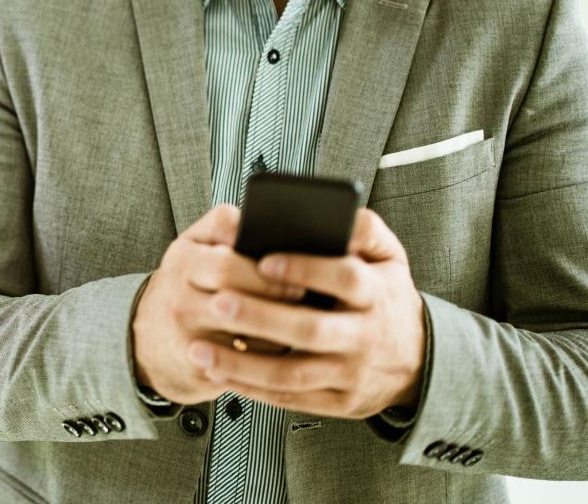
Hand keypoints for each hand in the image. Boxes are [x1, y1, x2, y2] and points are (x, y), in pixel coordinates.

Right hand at [131, 205, 304, 404]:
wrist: (147, 340)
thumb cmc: (184, 284)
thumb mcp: (193, 247)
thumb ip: (223, 226)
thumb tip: (264, 220)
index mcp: (182, 260)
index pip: (224, 258)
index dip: (260, 264)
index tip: (289, 266)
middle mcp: (179, 298)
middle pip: (233, 293)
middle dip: (272, 290)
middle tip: (302, 292)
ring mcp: (186, 336)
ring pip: (244, 332)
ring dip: (278, 326)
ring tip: (301, 318)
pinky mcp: (198, 370)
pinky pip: (245, 364)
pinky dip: (269, 356)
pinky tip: (283, 345)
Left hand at [183, 208, 425, 418]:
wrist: (418, 360)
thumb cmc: (387, 295)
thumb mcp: (390, 256)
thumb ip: (366, 229)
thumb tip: (341, 213)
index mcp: (376, 293)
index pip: (345, 278)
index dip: (306, 268)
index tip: (264, 261)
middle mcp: (365, 336)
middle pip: (311, 329)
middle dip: (262, 318)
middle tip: (218, 302)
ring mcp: (351, 374)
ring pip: (294, 374)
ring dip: (244, 363)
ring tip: (200, 349)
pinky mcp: (339, 403)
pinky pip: (291, 398)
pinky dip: (252, 388)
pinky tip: (220, 373)